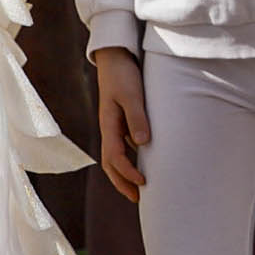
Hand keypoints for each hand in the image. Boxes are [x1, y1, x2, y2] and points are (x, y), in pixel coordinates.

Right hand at [93, 47, 149, 202]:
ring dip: (125, 173)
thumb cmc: (124, 74)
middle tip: (138, 199)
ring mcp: (114, 125)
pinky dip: (131, 158)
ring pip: (116, 156)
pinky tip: (145, 161)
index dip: (128, 174)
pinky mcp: (121, 119)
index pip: (115, 159)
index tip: (143, 183)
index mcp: (109, 126)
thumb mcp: (132, 95)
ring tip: (140, 186)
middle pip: (111, 164)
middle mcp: (109, 128)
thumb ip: (137, 118)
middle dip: (122, 183)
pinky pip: (123, 145)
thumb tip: (143, 144)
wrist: (115, 56)